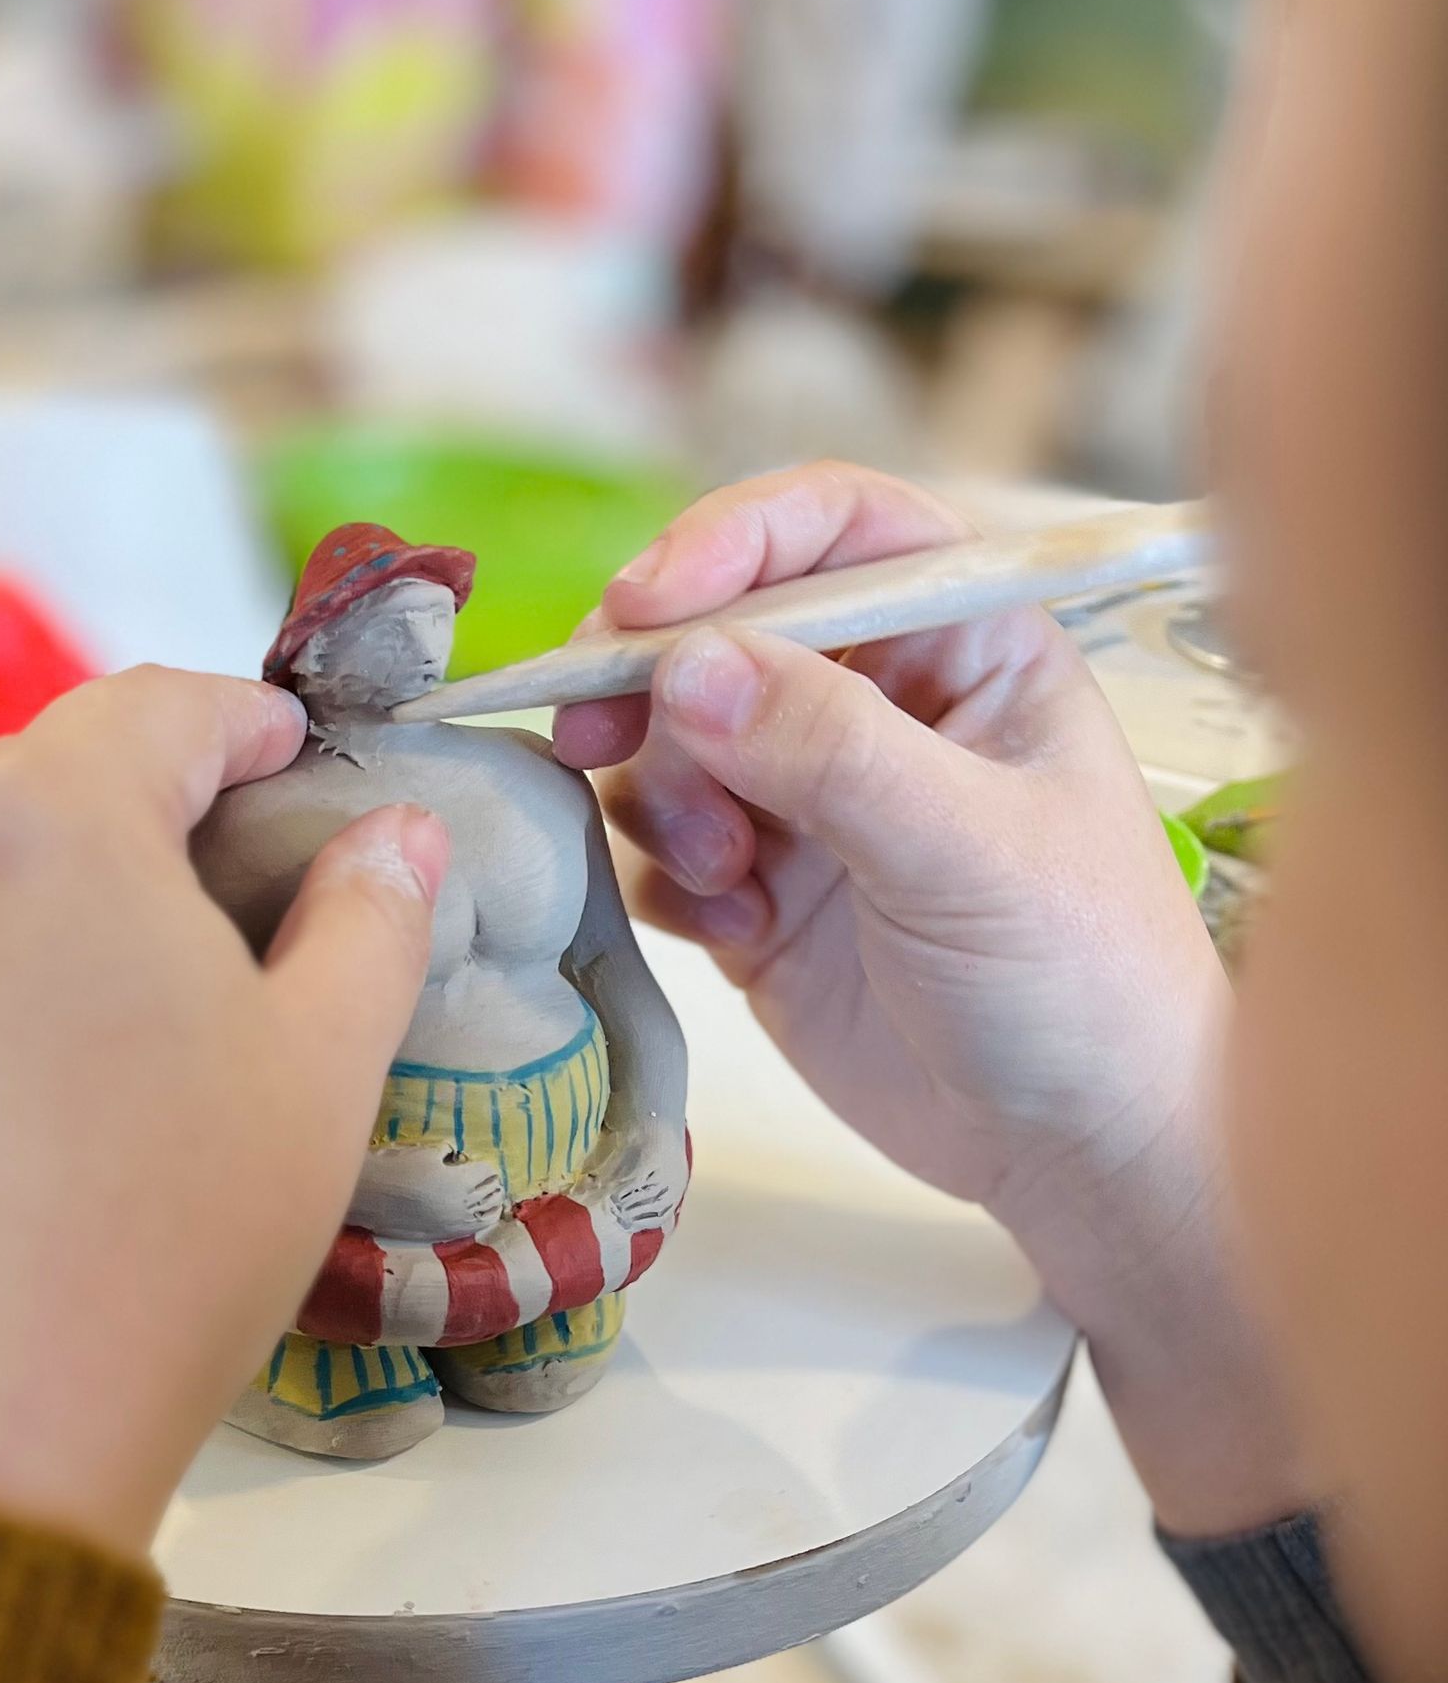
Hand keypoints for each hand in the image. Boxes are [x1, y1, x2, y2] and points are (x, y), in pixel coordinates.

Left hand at [0, 671, 447, 1558]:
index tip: (285, 753)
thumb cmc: (159, 1257)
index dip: (240, 723)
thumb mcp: (319, 1086)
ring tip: (62, 960)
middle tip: (202, 893)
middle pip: (41, 777)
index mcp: (67, 823)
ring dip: (1, 870)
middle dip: (129, 808)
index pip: (164, 710)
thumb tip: (395, 834)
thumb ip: (370, 929)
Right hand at [349, 1144, 505, 1241]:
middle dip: (493, 1186)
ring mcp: (452, 1222)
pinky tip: (478, 1218)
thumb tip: (454, 1155)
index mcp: (460, 1180)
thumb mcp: (426, 1153)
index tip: (486, 1166)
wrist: (372, 1195)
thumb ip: (446, 1153)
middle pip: (489, 1195)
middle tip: (495, 1181)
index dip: (487, 1168)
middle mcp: (461, 1204)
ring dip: (491, 1206)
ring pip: (484, 1216)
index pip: (486, 1173)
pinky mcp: (441, 1234)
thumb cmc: (397, 1168)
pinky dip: (478, 1222)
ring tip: (493, 1200)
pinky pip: (469, 1230)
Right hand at [557, 462, 1305, 1536]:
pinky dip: (668, 880)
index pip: (837, 531)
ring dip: (665, 793)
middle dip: (657, 677)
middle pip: (725, 629)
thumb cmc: (1084, 981)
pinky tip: (731, 933)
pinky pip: (664, 850)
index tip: (648, 603)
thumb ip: (828, 749)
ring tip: (724, 872)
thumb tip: (689, 664)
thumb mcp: (968, 849)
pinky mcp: (764, 898)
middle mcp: (882, 702)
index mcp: (967, 645)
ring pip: (676, 740)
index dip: (733, 544)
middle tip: (598, 728)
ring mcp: (815, 802)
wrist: (1083, 1150)